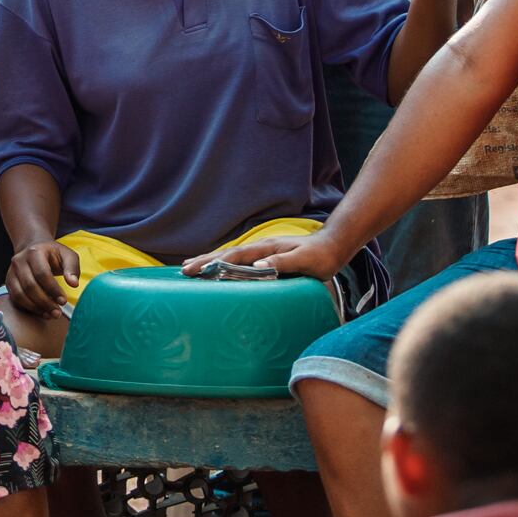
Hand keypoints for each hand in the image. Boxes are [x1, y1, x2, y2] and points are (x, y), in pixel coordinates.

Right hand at [5, 239, 79, 316]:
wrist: (33, 248)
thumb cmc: (53, 254)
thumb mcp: (67, 255)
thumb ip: (72, 268)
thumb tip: (74, 284)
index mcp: (34, 252)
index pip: (42, 273)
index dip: (53, 289)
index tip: (64, 301)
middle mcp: (19, 261)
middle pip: (30, 286)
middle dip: (45, 302)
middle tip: (57, 312)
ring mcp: (12, 272)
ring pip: (20, 294)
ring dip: (36, 308)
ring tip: (50, 314)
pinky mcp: (9, 282)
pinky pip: (15, 299)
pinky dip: (28, 308)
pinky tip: (41, 312)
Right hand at [183, 229, 346, 281]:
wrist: (333, 246)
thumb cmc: (320, 256)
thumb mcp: (304, 261)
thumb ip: (282, 264)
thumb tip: (258, 265)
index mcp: (265, 248)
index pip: (233, 256)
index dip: (212, 263)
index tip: (194, 269)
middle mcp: (260, 248)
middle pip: (226, 253)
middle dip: (204, 261)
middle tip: (183, 270)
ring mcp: (262, 252)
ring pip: (230, 256)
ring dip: (210, 261)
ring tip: (191, 267)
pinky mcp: (265, 258)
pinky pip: (239, 261)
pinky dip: (223, 264)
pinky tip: (217, 269)